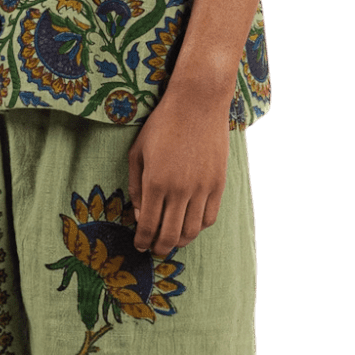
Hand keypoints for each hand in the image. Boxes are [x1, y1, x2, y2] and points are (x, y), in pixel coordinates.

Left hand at [127, 80, 231, 255]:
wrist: (198, 103)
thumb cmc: (162, 125)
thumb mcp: (138, 152)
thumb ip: (136, 186)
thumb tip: (140, 215)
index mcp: (156, 182)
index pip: (148, 225)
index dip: (143, 241)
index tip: (140, 246)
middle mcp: (180, 190)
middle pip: (170, 235)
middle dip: (160, 248)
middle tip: (155, 250)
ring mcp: (202, 188)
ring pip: (191, 230)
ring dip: (180, 241)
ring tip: (172, 241)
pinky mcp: (218, 184)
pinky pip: (209, 217)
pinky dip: (198, 227)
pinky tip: (189, 225)